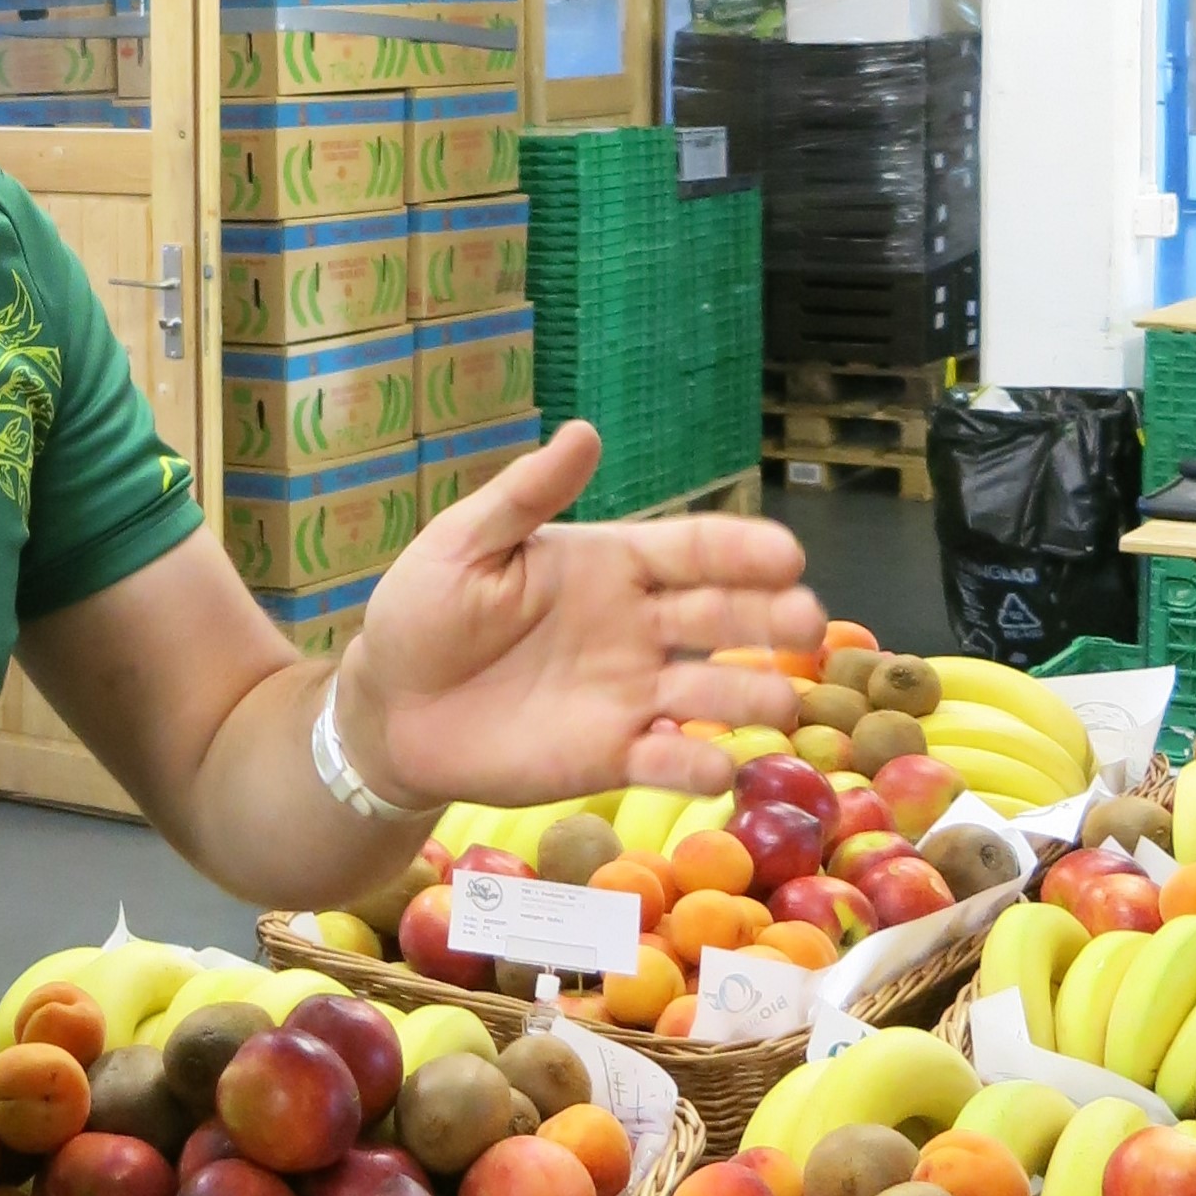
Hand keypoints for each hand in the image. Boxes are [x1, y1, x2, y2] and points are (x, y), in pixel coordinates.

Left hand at [338, 421, 823, 810]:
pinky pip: (666, 760)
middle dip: (770, 618)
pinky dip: (696, 763)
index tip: (787, 555)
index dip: (741, 550)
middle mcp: (638, 626)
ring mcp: (630, 694)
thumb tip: (585, 431)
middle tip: (806, 622)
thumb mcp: (465, 544)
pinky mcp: (611, 757)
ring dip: (752, 694)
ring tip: (783, 698)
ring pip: (710, 692)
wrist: (390, 707)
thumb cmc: (425, 612)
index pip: (693, 550)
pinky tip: (716, 763)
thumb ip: (526, 496)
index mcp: (611, 564)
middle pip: (721, 618)